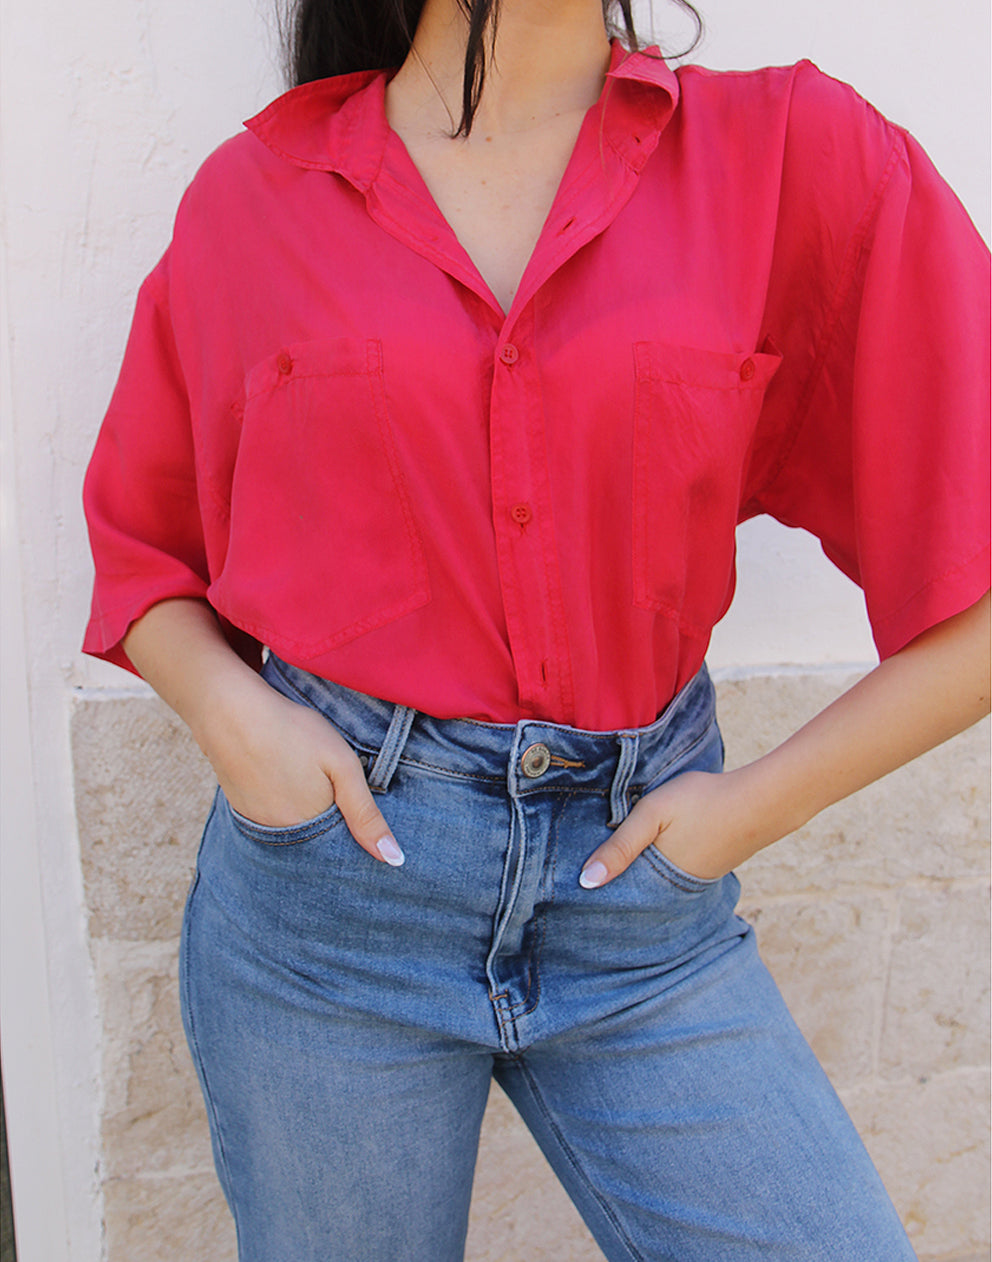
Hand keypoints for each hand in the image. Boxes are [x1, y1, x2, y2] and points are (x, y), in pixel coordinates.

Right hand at [197, 677, 403, 866]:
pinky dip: (284, 809)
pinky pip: (271, 821)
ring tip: (307, 783)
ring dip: (306, 820)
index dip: (355, 836)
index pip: (342, 852)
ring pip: (294, 833)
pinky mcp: (241, 811)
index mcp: (312, 830)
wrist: (230, 712)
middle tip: (329, 788)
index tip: (359, 816)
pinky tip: (286, 782)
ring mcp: (257, 825)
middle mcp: (282, 837)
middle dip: (331, 830)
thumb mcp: (342, 765)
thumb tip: (394, 860)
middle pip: (317, 845)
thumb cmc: (292, 732)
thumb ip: (366, 814)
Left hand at [579, 769, 761, 888]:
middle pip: (636, 893)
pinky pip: (672, 874)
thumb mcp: (652, 814)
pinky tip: (650, 855)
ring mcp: (694, 881)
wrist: (760, 801)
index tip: (571, 887)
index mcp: (658, 881)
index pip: (619, 895)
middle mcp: (676, 890)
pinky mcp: (707, 869)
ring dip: (637, 875)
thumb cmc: (702, 802)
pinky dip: (658, 867)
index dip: (598, 889)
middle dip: (615, 885)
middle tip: (585, 878)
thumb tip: (586, 882)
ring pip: (654, 883)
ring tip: (612, 865)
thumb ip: (619, 846)